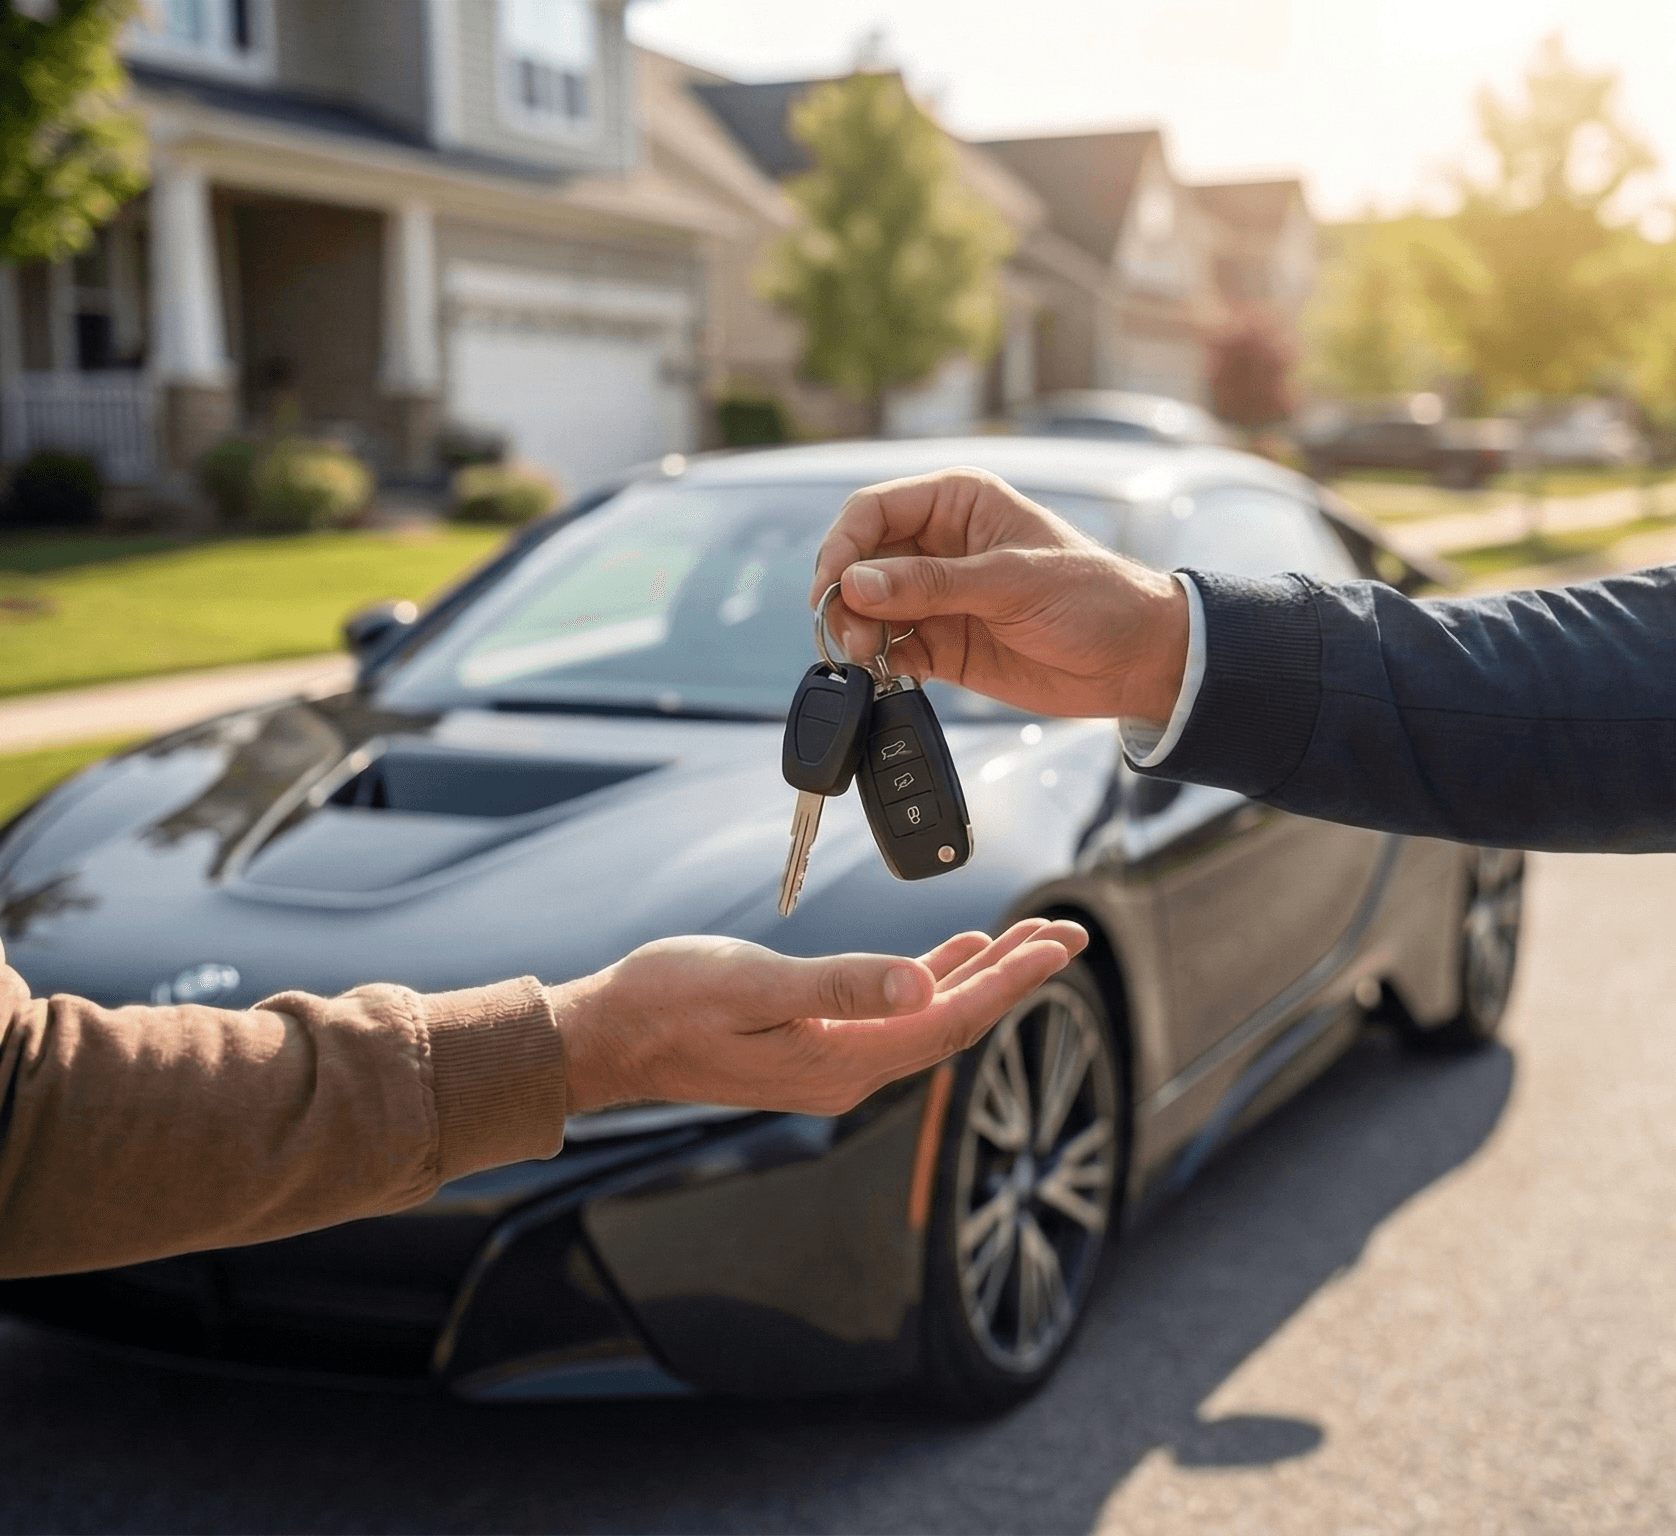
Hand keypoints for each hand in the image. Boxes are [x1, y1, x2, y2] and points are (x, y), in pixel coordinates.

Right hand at [555, 918, 1087, 1115]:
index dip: (1011, 980)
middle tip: (1069, 935)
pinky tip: (952, 953)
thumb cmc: (668, 1002)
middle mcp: (849, 1069)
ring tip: (1030, 939)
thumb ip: (840, 986)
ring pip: (928, 1013)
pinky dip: (930, 977)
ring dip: (979, 974)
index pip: (949, 1018)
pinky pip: (893, 1011)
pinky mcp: (814, 1040)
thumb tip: (923, 985)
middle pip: (953, 1018)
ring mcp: (833, 1058)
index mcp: (843, 1059)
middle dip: (1014, 975)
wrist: (609, 1037)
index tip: (1060, 945)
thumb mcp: (754, 985)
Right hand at [810, 466, 1188, 721]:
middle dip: (845, 596)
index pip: (874, 510)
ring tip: (868, 655)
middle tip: (852, 632)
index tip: (832, 586)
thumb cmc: (1096, 598)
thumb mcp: (1013, 582)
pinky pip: (891, 649)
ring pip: (868, 609)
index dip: (843, 546)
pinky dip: (878, 662)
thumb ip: (932, 584)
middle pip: (860, 562)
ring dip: (857, 632)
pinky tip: (886, 672)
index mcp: (958, 504)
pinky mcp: (943, 645)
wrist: (1136, 660)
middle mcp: (939, 546)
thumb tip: (857, 584)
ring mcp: (938, 598)